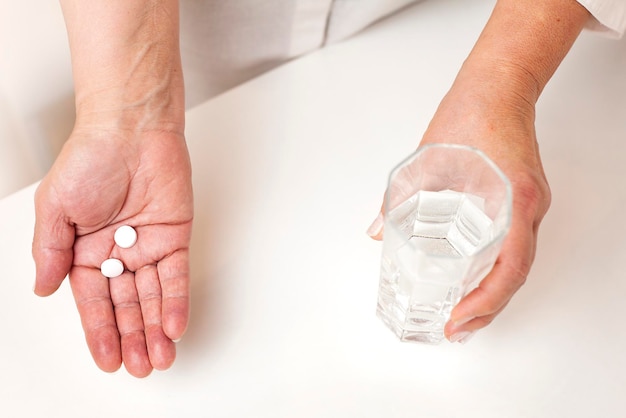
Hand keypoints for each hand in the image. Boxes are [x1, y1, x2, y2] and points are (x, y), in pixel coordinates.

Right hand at [33, 127, 192, 376]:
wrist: (131, 128)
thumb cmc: (89, 159)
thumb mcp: (55, 207)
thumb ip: (50, 251)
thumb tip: (44, 289)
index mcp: (83, 251)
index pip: (93, 303)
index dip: (100, 333)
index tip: (108, 360)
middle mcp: (117, 254)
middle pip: (126, 306)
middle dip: (133, 338)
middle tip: (141, 367)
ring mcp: (147, 247)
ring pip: (153, 297)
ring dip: (155, 328)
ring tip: (160, 358)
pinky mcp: (174, 237)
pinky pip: (176, 276)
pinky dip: (175, 301)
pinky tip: (173, 326)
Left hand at [368, 65, 550, 342]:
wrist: (497, 87)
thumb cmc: (470, 114)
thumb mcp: (426, 160)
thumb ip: (400, 200)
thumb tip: (376, 232)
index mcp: (513, 198)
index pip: (511, 267)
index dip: (486, 301)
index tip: (460, 319)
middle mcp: (528, 207)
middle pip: (516, 274)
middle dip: (488, 308)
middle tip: (456, 329)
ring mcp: (528, 205)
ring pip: (518, 264)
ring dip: (494, 294)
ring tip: (465, 316)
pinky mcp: (522, 200)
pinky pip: (515, 246)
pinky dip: (497, 271)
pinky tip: (474, 279)